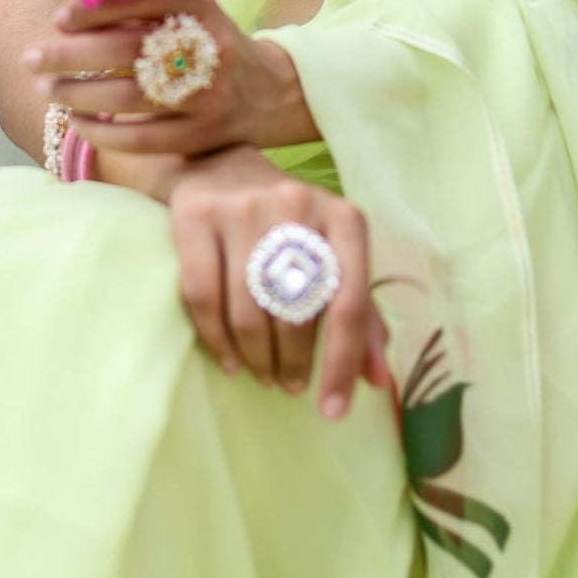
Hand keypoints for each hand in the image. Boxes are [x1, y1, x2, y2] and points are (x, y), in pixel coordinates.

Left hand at [21, 0, 318, 158]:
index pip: (143, 1)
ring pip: (129, 98)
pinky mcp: (202, 135)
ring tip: (47, 89)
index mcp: (201, 8)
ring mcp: (206, 96)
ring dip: (79, 94)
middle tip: (32, 58)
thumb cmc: (210, 43)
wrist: (270, 92)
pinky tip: (76, 123)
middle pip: (127, 51)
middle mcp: (206, 49)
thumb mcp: (191, 9)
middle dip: (71, 55)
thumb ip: (143, 0)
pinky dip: (103, 133)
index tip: (60, 19)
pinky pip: (143, 139)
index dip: (97, 9)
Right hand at [163, 145, 388, 419]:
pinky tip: (229, 360)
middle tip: (291, 386)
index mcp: (344, 218)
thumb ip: (361, 313)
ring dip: (257, 357)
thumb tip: (380, 381)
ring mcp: (243, 208)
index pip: (350, 302)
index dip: (344, 363)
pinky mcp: (197, 215)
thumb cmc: (290, 225)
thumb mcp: (333, 255)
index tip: (334, 411)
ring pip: (250, 308)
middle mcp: (297, 205)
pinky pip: (202, 295)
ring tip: (262, 375)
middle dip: (295, 362)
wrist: (221, 165)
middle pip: (297, 309)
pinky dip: (216, 339)